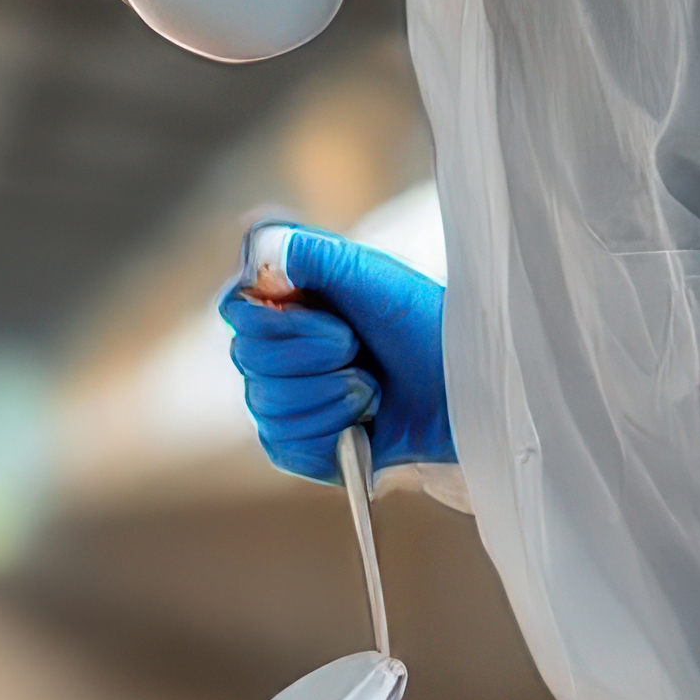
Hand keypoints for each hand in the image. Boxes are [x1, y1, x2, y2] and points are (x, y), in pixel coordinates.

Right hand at [219, 222, 453, 480]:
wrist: (461, 386)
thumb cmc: (417, 322)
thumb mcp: (363, 271)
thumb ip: (305, 251)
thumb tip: (256, 253)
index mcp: (279, 301)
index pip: (238, 311)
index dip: (286, 325)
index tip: (340, 324)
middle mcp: (269, 351)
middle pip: (249, 360)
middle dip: (319, 358)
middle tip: (360, 350)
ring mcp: (277, 401)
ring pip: (268, 408)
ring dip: (333, 398)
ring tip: (371, 388)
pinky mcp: (294, 448)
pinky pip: (285, 448)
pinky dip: (332, 435)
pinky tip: (361, 424)